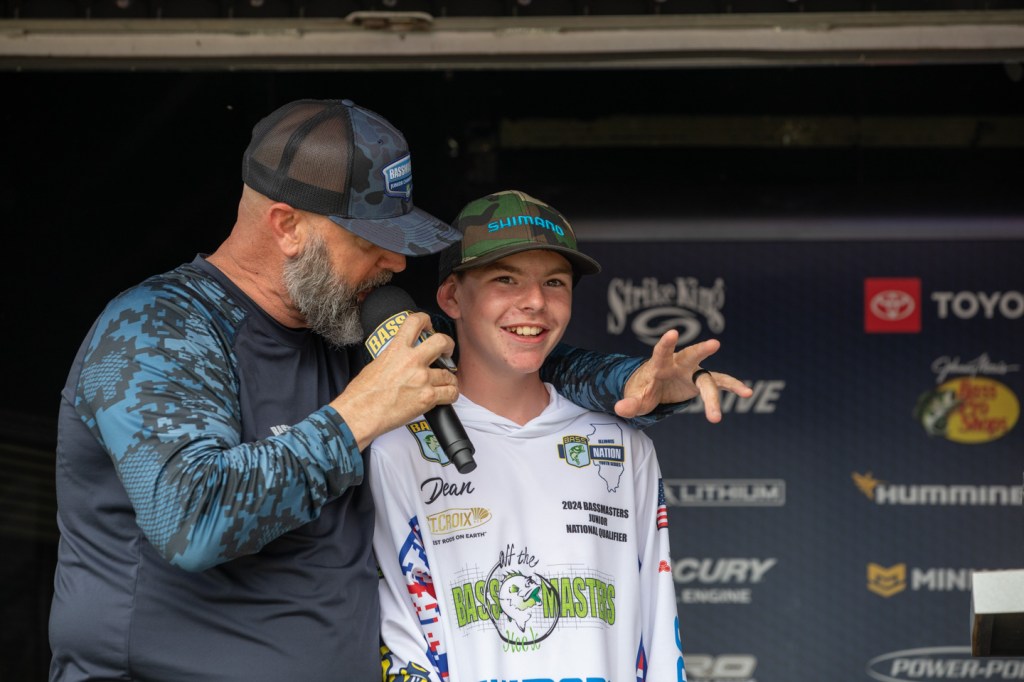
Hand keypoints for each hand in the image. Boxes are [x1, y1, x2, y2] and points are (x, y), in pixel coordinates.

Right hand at [331, 312, 458, 448]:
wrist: (360, 413)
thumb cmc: (362, 394)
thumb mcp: (376, 364)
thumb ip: (393, 358)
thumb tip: (401, 359)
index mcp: (396, 349)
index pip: (414, 321)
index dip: (426, 320)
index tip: (429, 326)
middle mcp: (412, 361)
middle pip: (442, 341)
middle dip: (448, 345)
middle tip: (447, 351)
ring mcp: (422, 378)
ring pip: (449, 373)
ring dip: (449, 379)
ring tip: (443, 383)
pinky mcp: (428, 397)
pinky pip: (451, 392)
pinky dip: (451, 395)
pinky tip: (445, 396)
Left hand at [614, 330, 752, 422]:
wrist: (654, 387)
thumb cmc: (644, 389)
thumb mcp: (636, 399)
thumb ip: (629, 404)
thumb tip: (620, 409)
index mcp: (659, 365)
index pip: (661, 352)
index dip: (666, 344)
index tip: (673, 333)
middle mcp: (679, 364)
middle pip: (691, 355)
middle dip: (701, 350)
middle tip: (714, 344)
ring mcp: (693, 371)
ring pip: (707, 379)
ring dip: (715, 393)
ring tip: (740, 395)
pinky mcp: (702, 381)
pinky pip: (720, 383)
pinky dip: (733, 387)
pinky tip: (747, 392)